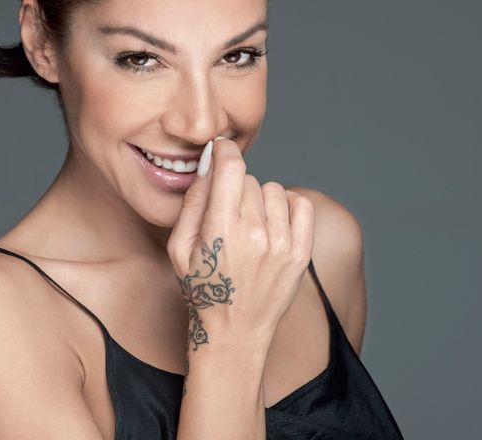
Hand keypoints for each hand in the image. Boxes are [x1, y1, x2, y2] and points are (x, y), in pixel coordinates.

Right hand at [167, 137, 314, 353]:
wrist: (234, 333)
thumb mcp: (180, 247)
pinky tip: (272, 222)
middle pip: (249, 179)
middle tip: (228, 214)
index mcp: (222, 230)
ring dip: (259, 199)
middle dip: (235, 188)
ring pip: (273, 189)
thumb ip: (193, 201)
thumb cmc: (202, 289)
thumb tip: (209, 164)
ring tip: (249, 224)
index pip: (231, 167)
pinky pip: (300, 204)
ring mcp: (282, 244)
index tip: (221, 148)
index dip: (224, 150)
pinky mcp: (301, 253)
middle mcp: (256, 234)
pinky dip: (286, 206)